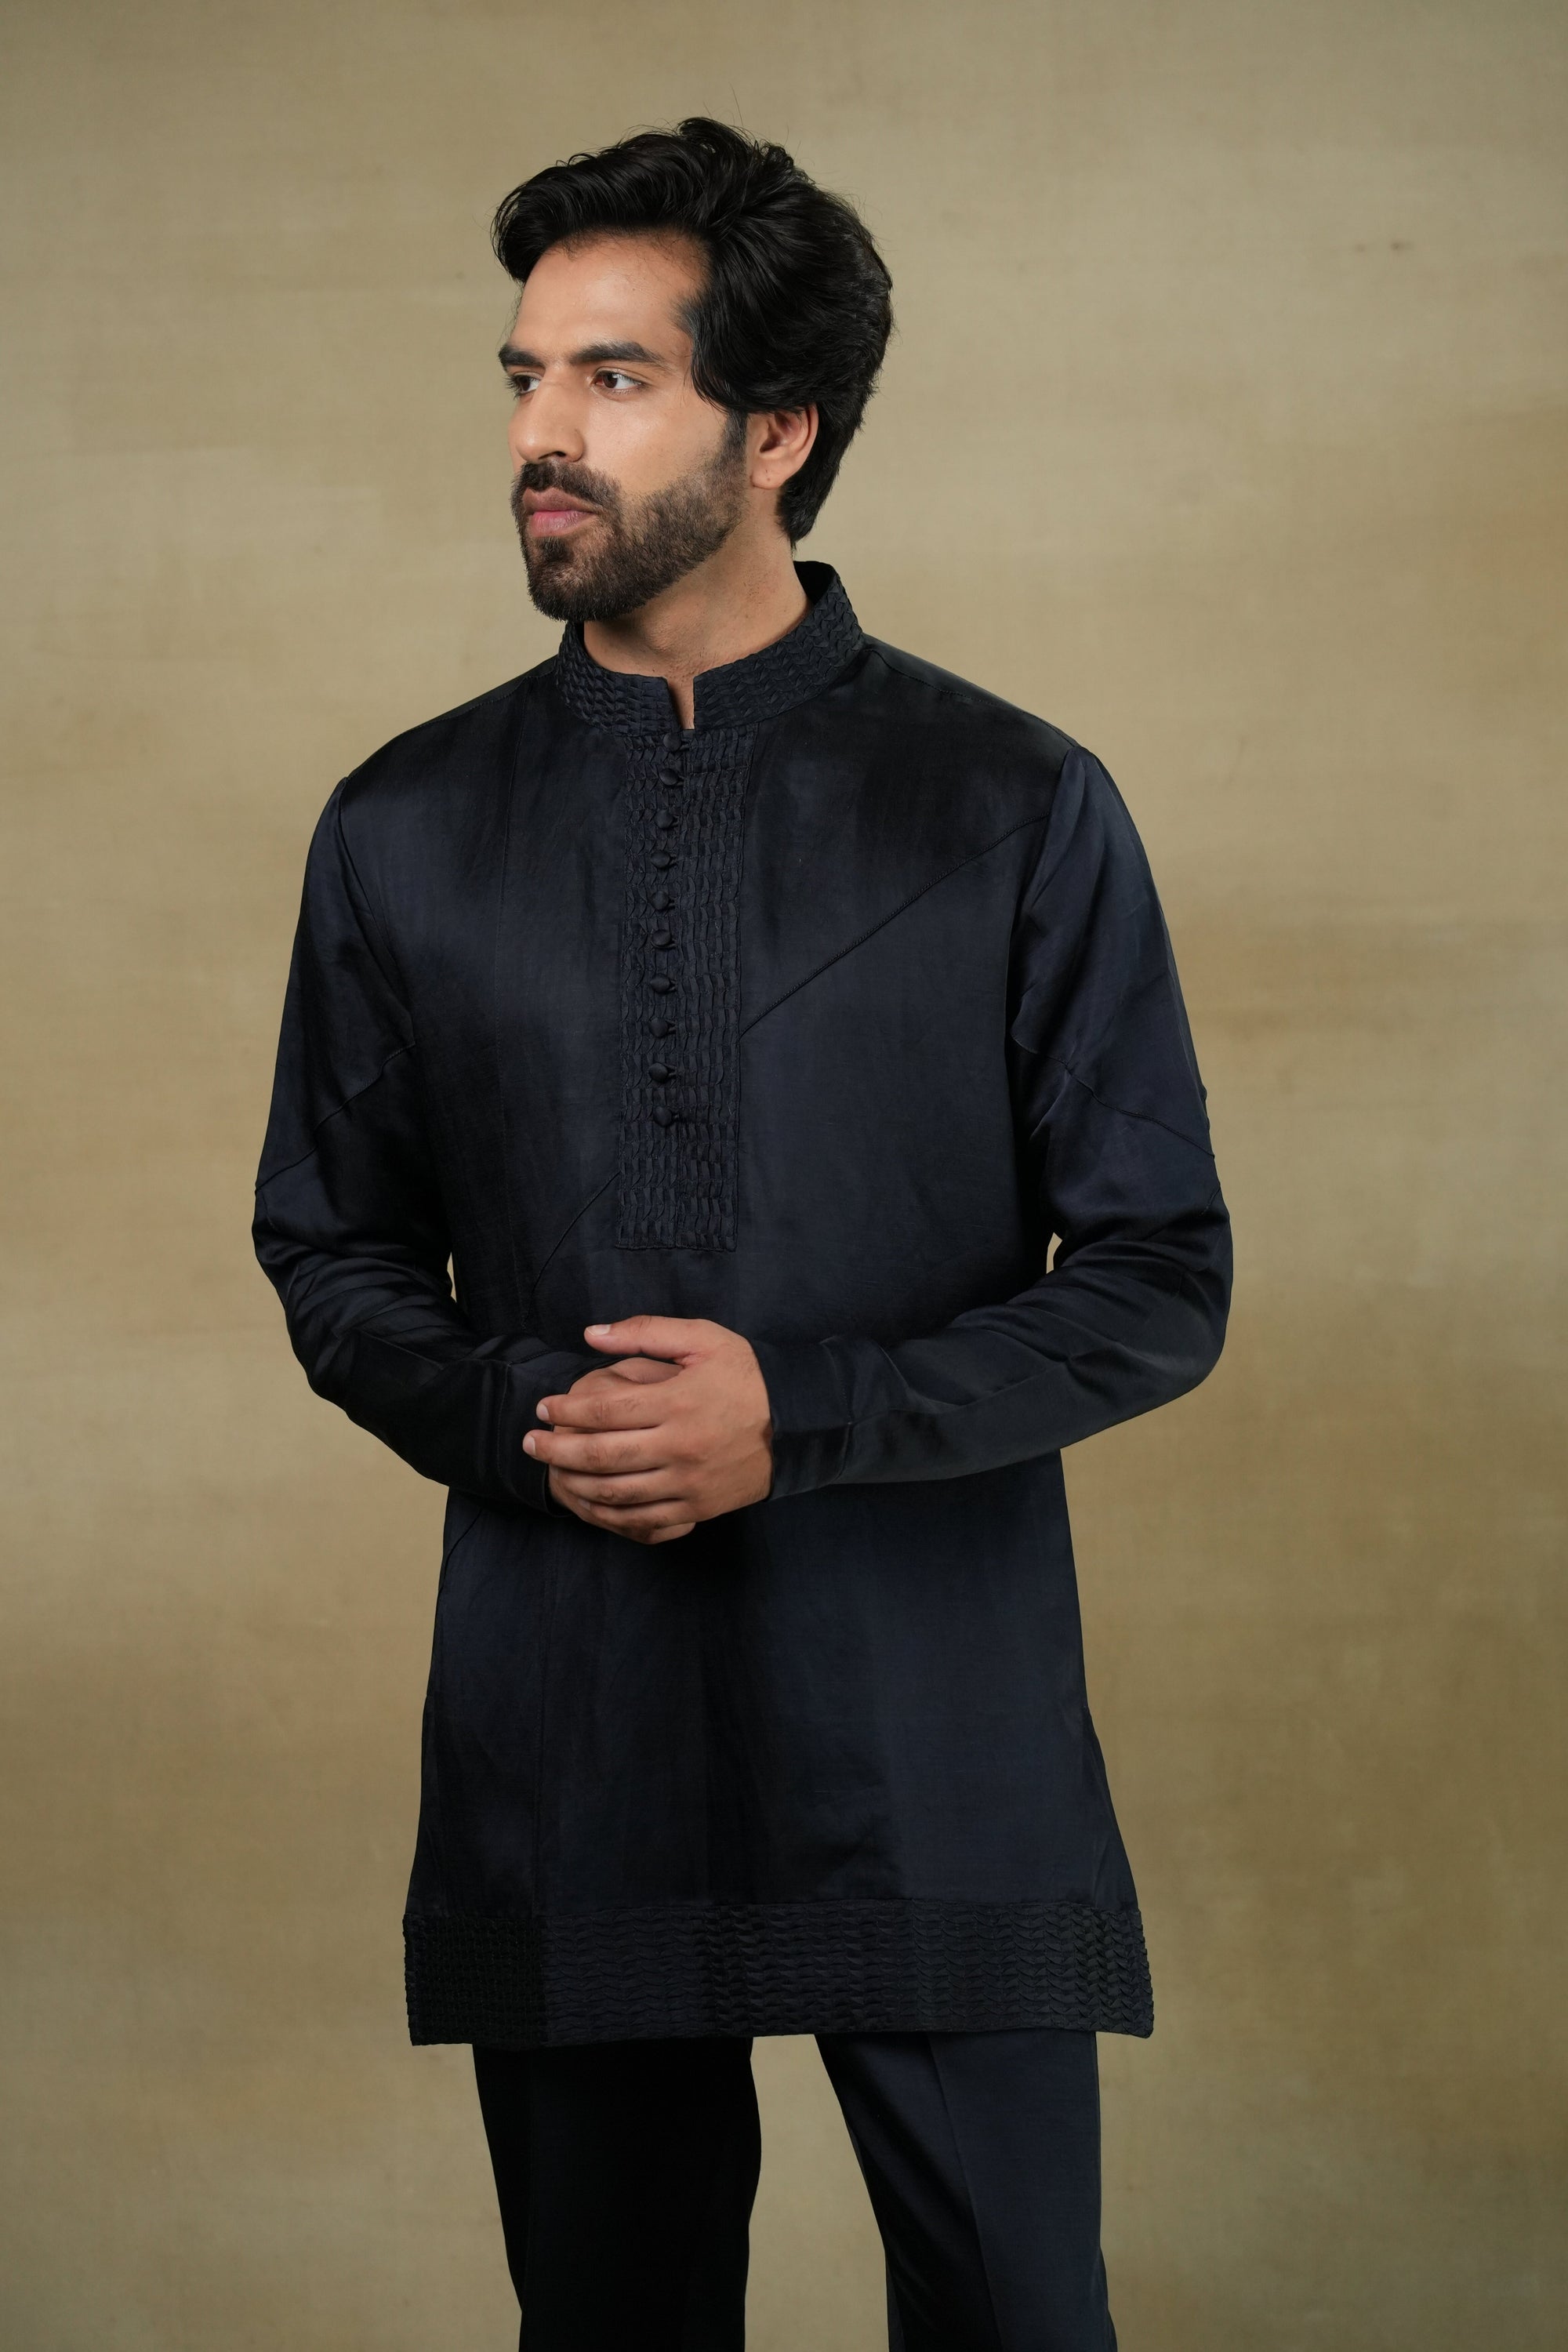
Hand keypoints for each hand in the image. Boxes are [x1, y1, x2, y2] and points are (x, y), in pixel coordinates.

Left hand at [524, 1316, 773, 1544]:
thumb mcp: (703, 1338)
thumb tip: (590, 1334)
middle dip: (557, 1450)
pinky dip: (610, 1514)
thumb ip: (644, 1331)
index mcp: (677, 1402)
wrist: (799, 1423)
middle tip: (531, 1443)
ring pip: (617, 1492)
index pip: (604, 1411)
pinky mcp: (698, 1507)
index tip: (544, 1407)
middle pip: (602, 1456)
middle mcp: (680, 1446)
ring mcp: (689, 1483)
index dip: (566, 1411)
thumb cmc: (748, 1375)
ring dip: (575, 1483)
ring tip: (552, 1472)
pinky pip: (644, 1520)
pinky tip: (589, 1501)